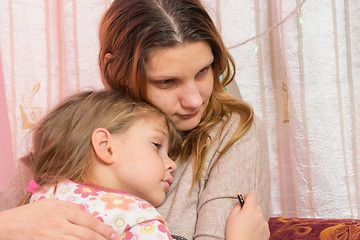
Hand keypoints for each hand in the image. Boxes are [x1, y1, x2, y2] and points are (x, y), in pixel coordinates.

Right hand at [0, 199, 119, 239]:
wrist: (7, 226)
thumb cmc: (29, 213)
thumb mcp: (49, 203)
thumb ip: (69, 206)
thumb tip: (85, 211)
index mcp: (61, 211)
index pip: (88, 220)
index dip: (102, 228)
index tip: (113, 233)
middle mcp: (59, 224)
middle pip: (86, 233)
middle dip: (102, 238)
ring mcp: (53, 236)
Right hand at [226, 193, 269, 239]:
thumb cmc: (235, 233)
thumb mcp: (232, 217)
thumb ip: (238, 206)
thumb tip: (241, 202)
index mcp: (250, 209)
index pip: (252, 195)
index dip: (247, 197)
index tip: (244, 201)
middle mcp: (259, 215)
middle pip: (257, 205)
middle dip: (251, 208)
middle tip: (243, 215)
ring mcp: (264, 223)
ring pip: (260, 215)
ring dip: (255, 217)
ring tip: (247, 226)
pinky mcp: (267, 231)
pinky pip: (263, 224)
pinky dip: (258, 225)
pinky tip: (251, 231)